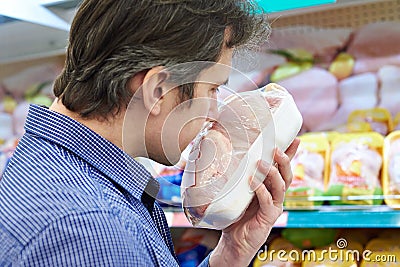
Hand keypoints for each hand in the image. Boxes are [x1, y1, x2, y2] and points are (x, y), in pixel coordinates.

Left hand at [209, 138, 299, 266]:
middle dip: (284, 160)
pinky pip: (268, 202)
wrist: (234, 240)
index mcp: (271, 187)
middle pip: (287, 175)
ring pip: (281, 186)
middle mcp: (276, 195)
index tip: (296, 138)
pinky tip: (253, 182)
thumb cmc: (236, 213)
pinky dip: (261, 190)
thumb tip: (227, 155)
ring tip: (261, 163)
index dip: (291, 153)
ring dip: (272, 173)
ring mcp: (274, 206)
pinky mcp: (268, 217)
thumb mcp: (238, 191)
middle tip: (275, 149)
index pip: (283, 168)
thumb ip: (239, 177)